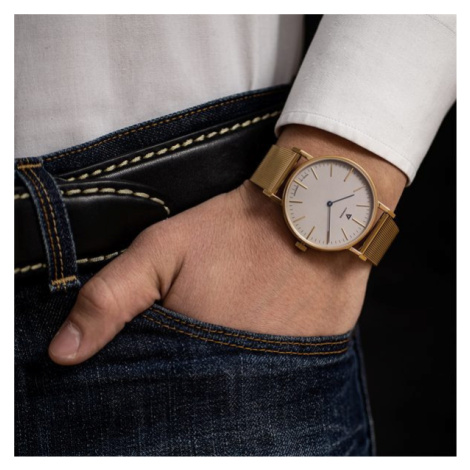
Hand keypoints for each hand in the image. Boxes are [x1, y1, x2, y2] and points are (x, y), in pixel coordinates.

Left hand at [49, 125, 406, 365]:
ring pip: (241, 389)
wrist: (311, 210)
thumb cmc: (235, 228)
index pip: (160, 390)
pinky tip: (261, 331)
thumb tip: (64, 355)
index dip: (152, 370)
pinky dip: (263, 361)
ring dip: (230, 367)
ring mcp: (283, 372)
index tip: (159, 346)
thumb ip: (110, 299)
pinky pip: (279, 378)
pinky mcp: (315, 361)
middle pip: (202, 393)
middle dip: (192, 369)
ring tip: (233, 325)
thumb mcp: (160, 250)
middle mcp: (243, 374)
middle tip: (205, 323)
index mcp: (200, 351)